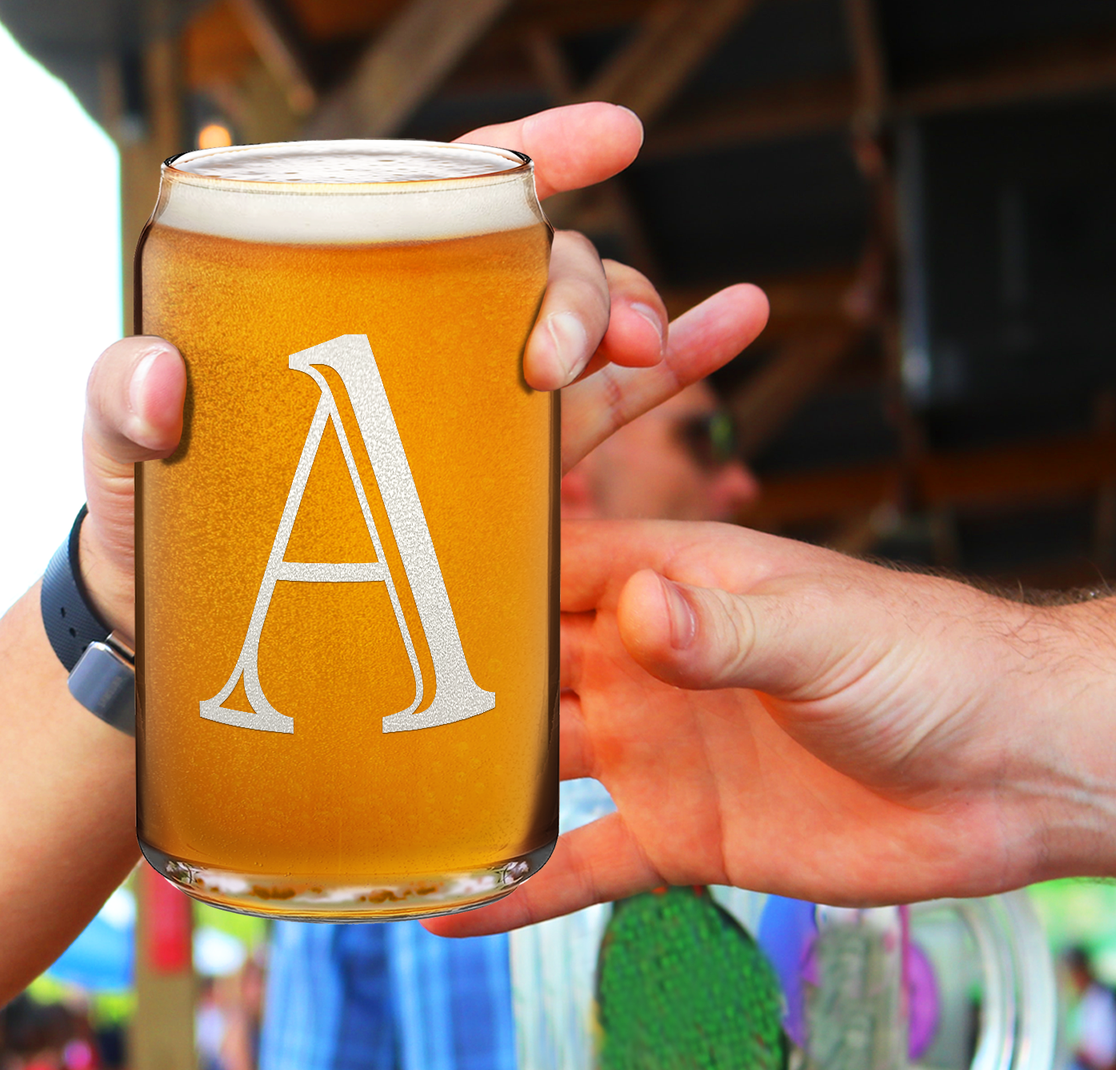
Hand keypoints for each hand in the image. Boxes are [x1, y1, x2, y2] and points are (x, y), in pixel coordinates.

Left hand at [76, 102, 767, 642]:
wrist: (203, 623)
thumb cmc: (159, 522)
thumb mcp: (123, 454)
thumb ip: (122, 404)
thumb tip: (165, 379)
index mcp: (352, 301)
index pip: (447, 203)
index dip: (532, 160)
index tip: (609, 140)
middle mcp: (430, 339)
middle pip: (539, 272)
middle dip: (581, 288)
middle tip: (567, 356)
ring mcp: (478, 406)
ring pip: (587, 337)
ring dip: (640, 326)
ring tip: (656, 353)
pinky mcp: (510, 476)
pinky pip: (611, 413)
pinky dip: (677, 369)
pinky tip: (733, 328)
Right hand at [429, 521, 1115, 935]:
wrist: (1005, 770)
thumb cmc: (926, 661)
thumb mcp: (827, 632)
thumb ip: (729, 627)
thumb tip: (638, 610)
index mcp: (676, 589)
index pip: (553, 568)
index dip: (474, 573)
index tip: (377, 579)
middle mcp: (651, 665)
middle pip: (526, 668)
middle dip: (447, 680)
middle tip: (342, 704)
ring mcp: (661, 752)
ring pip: (543, 767)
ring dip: (470, 786)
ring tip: (374, 805)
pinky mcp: (685, 835)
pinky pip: (587, 864)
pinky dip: (525, 887)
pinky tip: (455, 913)